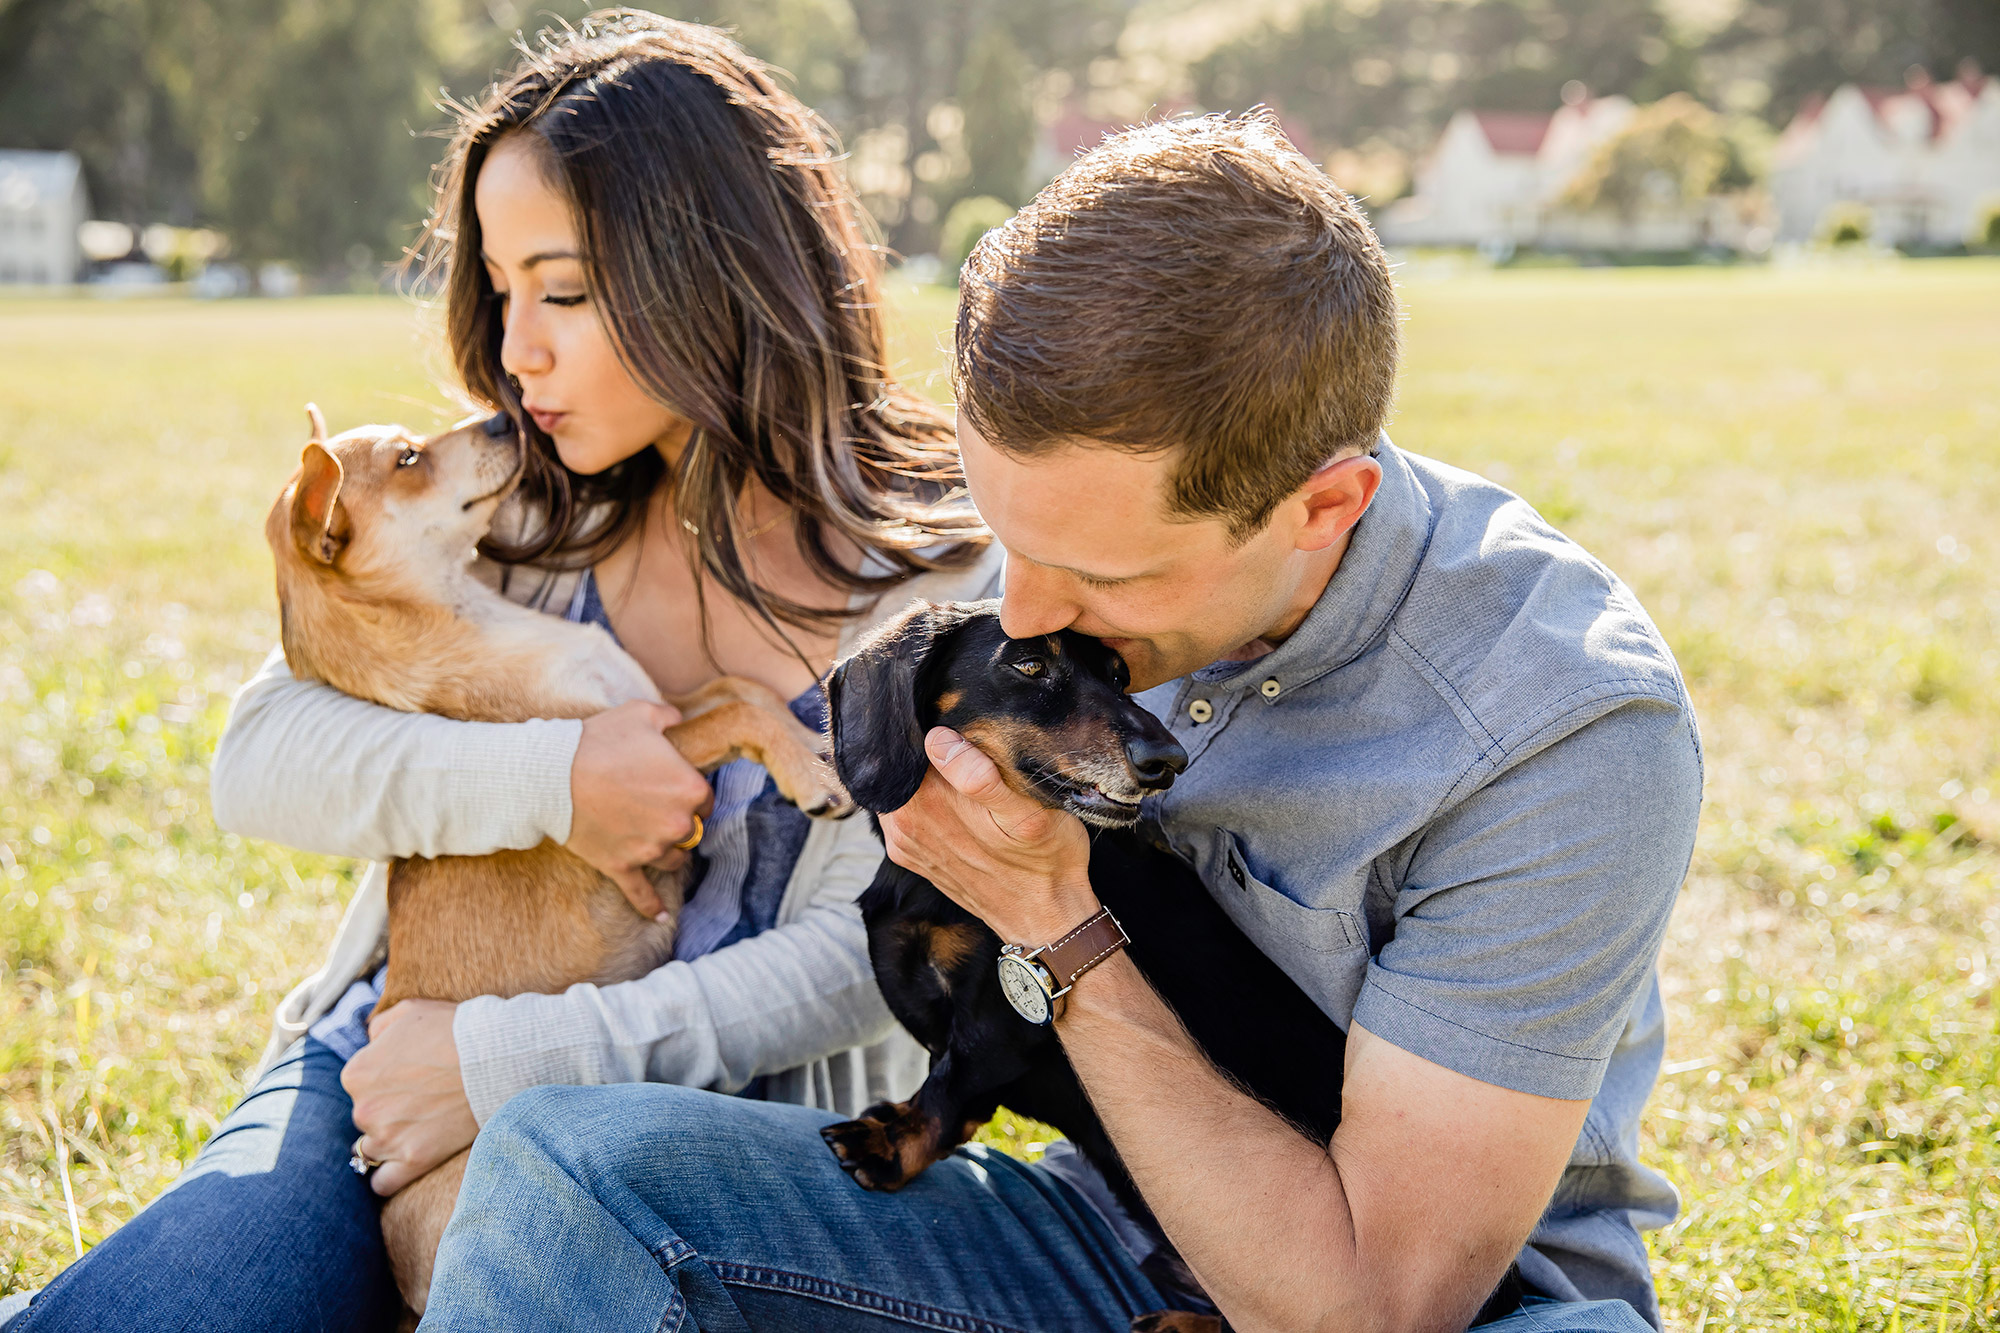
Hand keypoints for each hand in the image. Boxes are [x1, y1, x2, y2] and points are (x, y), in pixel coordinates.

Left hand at [342, 999, 478, 1196]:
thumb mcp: (409, 1011)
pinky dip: (389, 1176)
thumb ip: (378, 1027)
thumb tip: (370, 1042)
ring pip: (370, 1149)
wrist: (495, 1056)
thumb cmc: (454, 1029)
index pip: (358, 1083)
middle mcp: (363, 1108)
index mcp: (356, 1073)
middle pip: (365, 1116)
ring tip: (419, 1126)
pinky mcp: (414, 1160)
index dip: (385, 1077)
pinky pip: (382, 1183)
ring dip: (389, 1140)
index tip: (411, 1074)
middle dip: (387, 1108)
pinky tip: (406, 1160)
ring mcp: (388, 1138)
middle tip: (421, 1096)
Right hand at [567, 700, 713, 918]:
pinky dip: (652, 907)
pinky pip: (641, 893)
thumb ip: (668, 716)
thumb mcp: (640, 714)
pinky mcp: (621, 866)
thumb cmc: (599, 741)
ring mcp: (649, 849)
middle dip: (680, 822)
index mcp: (690, 789)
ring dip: (668, 852)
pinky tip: (661, 918)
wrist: (553, 775)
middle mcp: (677, 825)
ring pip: (673, 860)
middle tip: (659, 809)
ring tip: (657, 843)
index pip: (706, 799)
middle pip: (692, 831)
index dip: (690, 791)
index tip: (675, 785)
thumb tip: (679, 719)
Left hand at [877, 727, 1097, 943]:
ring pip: (899, 787)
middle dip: (922, 746)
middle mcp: (906, 823)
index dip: (925, 724)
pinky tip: (951, 797)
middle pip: (899, 764)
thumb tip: (938, 740)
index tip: (950, 717)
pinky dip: (918, 797)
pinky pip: (901, 812)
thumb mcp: (1029, 814)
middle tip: (961, 737)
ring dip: (921, 773)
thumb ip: (980, 777)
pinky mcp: (911, 856)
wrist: (1045, 919)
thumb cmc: (1047, 861)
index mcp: (929, 803)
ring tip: (959, 765)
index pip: (905, 744)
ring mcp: (905, 842)